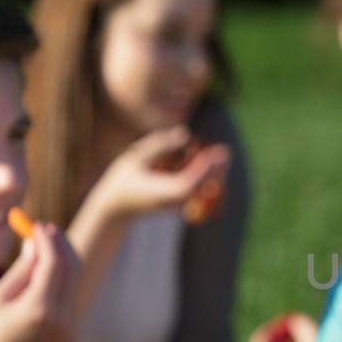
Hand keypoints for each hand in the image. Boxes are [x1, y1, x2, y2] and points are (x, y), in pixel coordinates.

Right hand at [0, 223, 79, 341]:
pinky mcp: (72, 338)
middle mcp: (60, 321)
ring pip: (74, 285)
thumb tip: (38, 243)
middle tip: (48, 230)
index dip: (49, 240)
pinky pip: (70, 301)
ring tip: (45, 248)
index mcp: (38, 311)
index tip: (39, 226)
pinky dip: (62, 283)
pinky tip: (47, 274)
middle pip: (72, 270)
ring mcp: (70, 332)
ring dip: (63, 263)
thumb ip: (22, 270)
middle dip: (62, 246)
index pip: (55, 263)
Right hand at [87, 127, 230, 224]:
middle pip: (201, 189)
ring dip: (213, 172)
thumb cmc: (122, 179)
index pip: (187, 184)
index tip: (214, 154)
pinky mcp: (181, 203)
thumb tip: (185, 133)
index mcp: (161, 192)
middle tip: (225, 151)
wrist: (116, 208)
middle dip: (215, 170)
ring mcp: (178, 205)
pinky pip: (200, 189)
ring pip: (203, 189)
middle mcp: (173, 202)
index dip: (202, 169)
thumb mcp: (136, 157)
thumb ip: (160, 144)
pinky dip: (206, 175)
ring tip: (221, 153)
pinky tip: (210, 159)